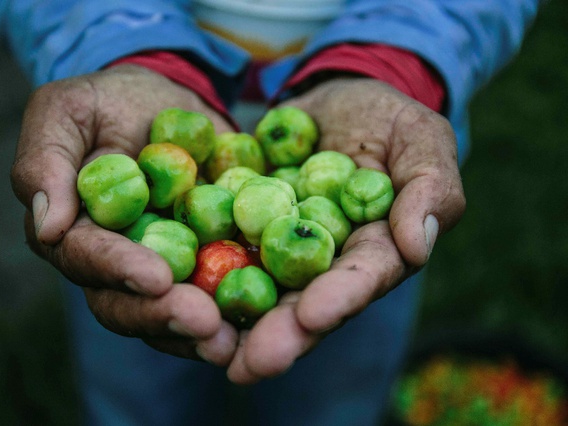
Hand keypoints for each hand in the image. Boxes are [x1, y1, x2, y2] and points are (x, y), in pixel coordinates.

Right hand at [11, 65, 237, 363]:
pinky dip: (239, 309)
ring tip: (233, 339)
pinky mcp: (203, 263)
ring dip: (201, 332)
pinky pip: (219, 293)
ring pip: (172, 314)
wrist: (164, 102)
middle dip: (165, 316)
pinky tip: (266, 318)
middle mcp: (114, 264)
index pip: (88, 261)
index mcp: (74, 234)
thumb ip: (45, 161)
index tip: (156, 278)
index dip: (119, 271)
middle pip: (128, 305)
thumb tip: (47, 225)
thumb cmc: (107, 103)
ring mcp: (160, 269)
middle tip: (205, 323)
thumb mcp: (66, 111)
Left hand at [226, 78, 465, 383]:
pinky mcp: (242, 226)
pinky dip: (197, 270)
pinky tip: (171, 293)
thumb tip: (417, 245)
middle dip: (279, 334)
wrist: (332, 99)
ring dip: (234, 320)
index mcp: (374, 250)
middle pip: (304, 303)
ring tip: (208, 346)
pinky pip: (220, 248)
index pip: (360, 280)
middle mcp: (324, 262)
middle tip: (249, 363)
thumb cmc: (388, 119)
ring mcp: (279, 248)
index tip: (311, 318)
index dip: (338, 300)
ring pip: (258, 288)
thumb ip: (430, 188)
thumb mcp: (420, 139)